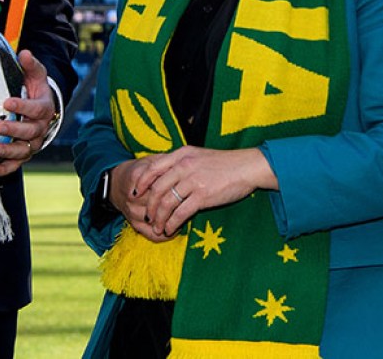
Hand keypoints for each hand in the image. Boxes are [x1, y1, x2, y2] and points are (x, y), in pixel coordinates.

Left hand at [0, 50, 57, 177]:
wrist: (43, 110)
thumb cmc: (35, 90)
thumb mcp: (36, 75)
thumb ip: (30, 65)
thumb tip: (24, 52)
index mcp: (44, 108)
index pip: (35, 108)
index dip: (22, 106)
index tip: (6, 102)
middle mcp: (40, 128)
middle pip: (30, 131)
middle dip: (14, 129)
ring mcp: (32, 142)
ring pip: (24, 150)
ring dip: (9, 151)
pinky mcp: (24, 154)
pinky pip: (15, 164)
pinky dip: (4, 168)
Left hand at [127, 146, 277, 240]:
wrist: (247, 167)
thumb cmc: (225, 163)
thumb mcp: (199, 156)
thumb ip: (182, 162)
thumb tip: (166, 175)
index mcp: (182, 154)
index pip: (153, 167)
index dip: (141, 182)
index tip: (135, 193)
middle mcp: (184, 165)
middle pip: (156, 188)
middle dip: (149, 206)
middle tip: (148, 217)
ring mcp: (193, 180)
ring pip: (166, 202)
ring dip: (159, 218)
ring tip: (158, 228)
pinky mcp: (203, 195)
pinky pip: (180, 213)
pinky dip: (172, 223)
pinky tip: (171, 229)